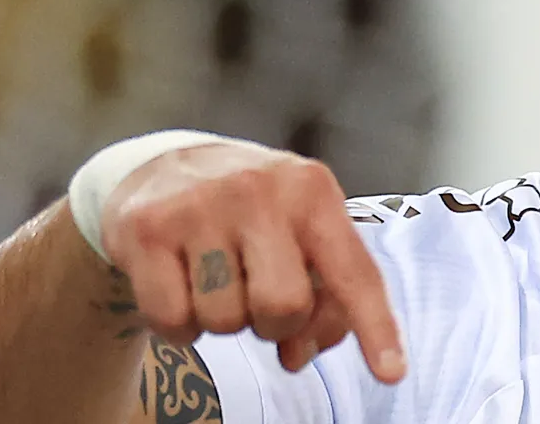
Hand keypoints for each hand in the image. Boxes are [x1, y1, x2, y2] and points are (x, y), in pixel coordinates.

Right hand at [96, 141, 405, 382]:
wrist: (162, 165)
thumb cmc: (251, 211)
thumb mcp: (299, 231)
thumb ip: (321, 295)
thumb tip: (297, 356)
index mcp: (312, 191)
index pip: (353, 271)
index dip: (375, 327)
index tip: (392, 373)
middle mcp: (260, 191)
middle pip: (284, 307)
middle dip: (275, 324)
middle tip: (258, 296)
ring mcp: (199, 207)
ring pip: (225, 320)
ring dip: (224, 320)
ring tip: (217, 279)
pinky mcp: (147, 230)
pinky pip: (173, 321)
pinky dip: (180, 325)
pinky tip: (180, 285)